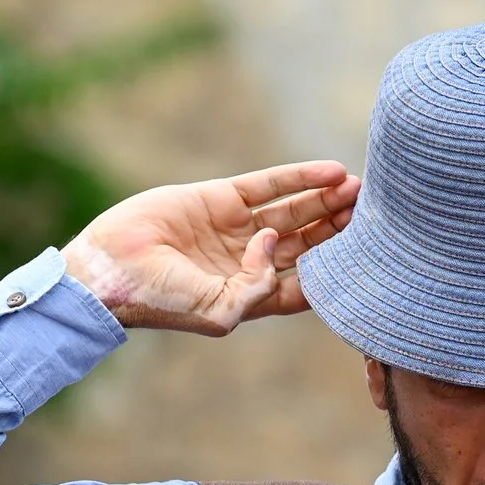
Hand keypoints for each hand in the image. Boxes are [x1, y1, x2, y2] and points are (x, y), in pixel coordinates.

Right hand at [63, 160, 359, 333]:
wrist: (108, 270)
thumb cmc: (160, 301)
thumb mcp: (218, 312)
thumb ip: (256, 292)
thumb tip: (276, 248)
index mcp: (252, 295)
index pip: (308, 282)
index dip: (339, 271)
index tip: (370, 258)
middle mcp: (249, 262)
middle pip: (309, 244)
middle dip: (340, 230)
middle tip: (376, 215)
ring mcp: (236, 228)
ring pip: (295, 211)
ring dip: (327, 201)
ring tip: (359, 189)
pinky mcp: (220, 199)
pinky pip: (268, 185)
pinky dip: (299, 178)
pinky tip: (331, 172)